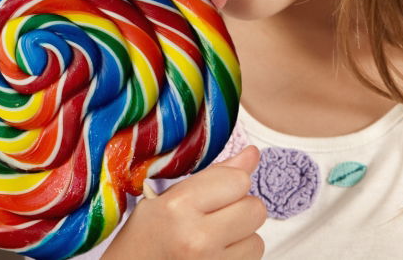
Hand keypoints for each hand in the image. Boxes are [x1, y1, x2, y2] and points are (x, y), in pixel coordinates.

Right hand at [101, 145, 266, 258]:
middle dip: (241, 208)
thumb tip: (253, 154)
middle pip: (255, 209)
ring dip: (241, 236)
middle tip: (215, 215)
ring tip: (212, 238)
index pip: (239, 180)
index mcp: (179, 206)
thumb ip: (214, 175)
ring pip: (258, 238)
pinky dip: (239, 254)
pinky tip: (215, 254)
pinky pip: (252, 258)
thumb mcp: (168, 198)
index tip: (217, 191)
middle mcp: (197, 237)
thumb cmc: (144, 238)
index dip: (232, 182)